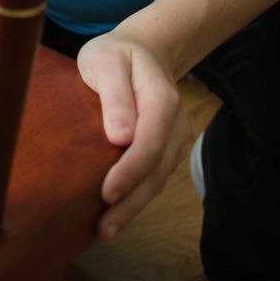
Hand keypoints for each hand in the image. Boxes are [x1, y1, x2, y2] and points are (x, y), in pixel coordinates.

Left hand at [76, 29, 190, 240]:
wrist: (143, 50)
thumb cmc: (116, 54)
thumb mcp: (106, 60)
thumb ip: (114, 95)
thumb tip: (120, 137)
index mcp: (161, 97)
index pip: (150, 142)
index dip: (130, 171)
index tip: (107, 193)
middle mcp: (175, 122)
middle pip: (157, 169)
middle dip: (132, 202)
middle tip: (104, 229)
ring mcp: (174, 137)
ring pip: (158, 178)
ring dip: (135, 206)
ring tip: (106, 230)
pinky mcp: (166, 148)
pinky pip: (154, 175)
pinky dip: (137, 195)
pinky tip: (117, 212)